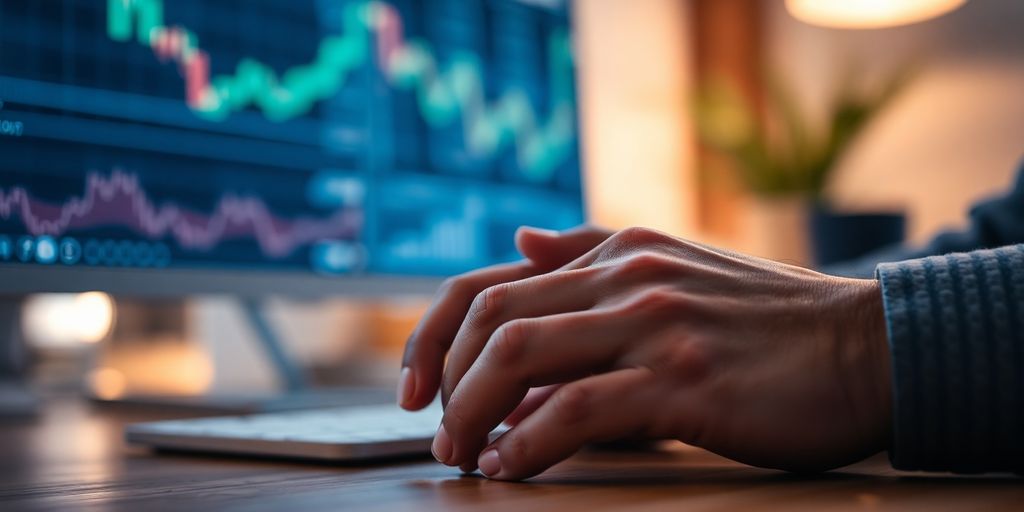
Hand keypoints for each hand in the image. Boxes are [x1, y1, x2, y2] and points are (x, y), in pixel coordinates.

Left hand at [402, 227, 891, 479]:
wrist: (868, 347)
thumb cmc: (768, 322)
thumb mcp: (675, 265)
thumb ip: (592, 251)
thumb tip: (519, 240)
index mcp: (617, 251)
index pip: (490, 281)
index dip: (432, 334)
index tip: (414, 386)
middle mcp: (627, 277)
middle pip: (494, 320)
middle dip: (445, 382)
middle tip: (439, 434)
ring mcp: (656, 325)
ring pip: (523, 356)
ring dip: (474, 412)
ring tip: (464, 456)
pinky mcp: (686, 381)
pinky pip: (579, 409)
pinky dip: (530, 442)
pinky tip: (514, 467)